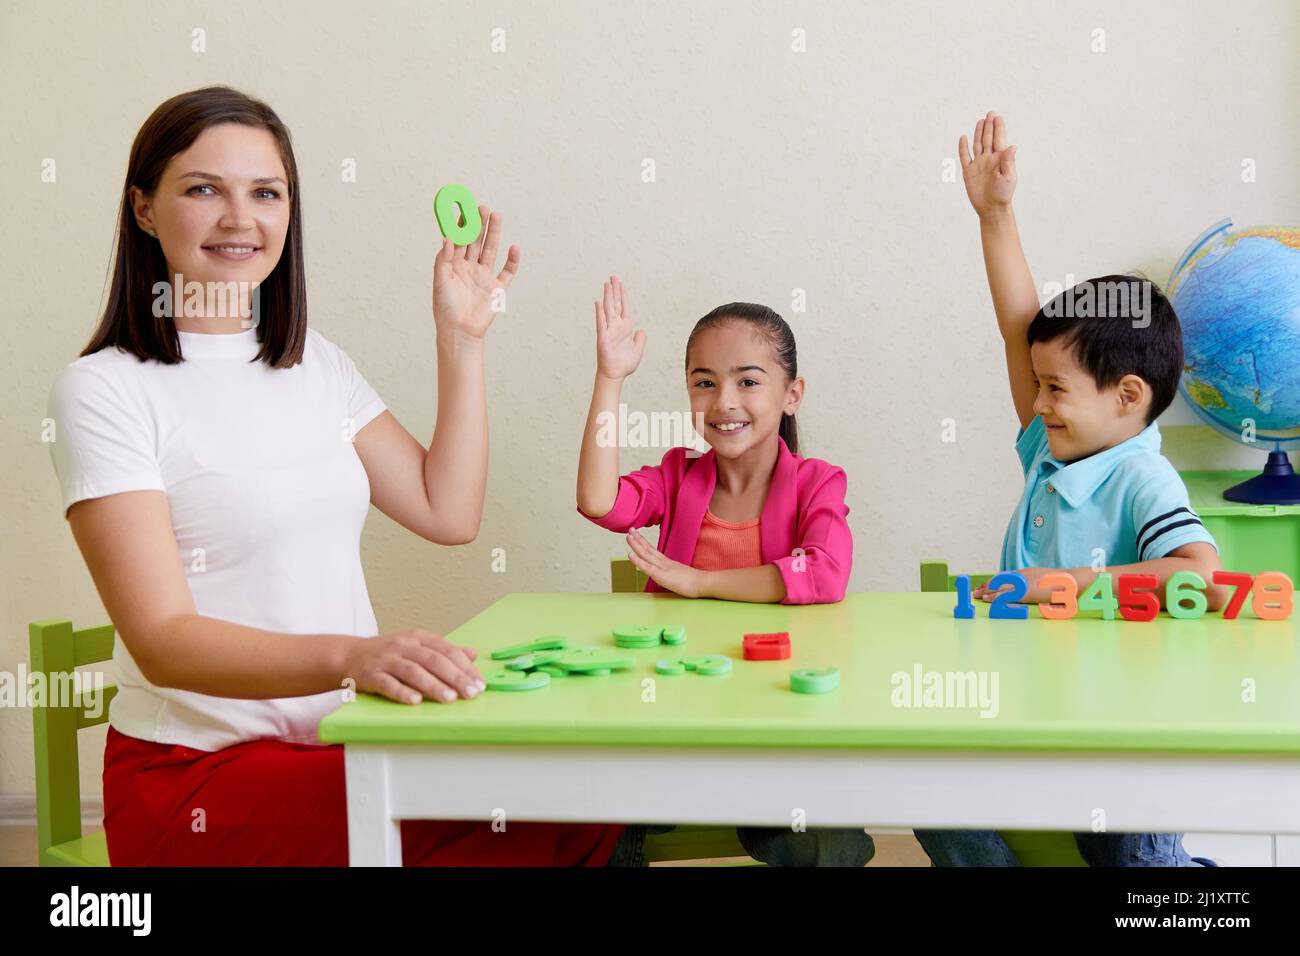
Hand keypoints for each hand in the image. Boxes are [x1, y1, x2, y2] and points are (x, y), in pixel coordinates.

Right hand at [343, 628, 484, 704]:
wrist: (349, 655)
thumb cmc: (390, 654)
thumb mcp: (418, 647)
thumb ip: (444, 651)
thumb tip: (473, 654)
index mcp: (419, 637)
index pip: (447, 650)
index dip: (465, 666)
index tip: (479, 683)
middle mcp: (403, 645)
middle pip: (433, 660)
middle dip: (455, 677)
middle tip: (471, 693)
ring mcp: (386, 659)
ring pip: (413, 671)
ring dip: (433, 685)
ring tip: (450, 698)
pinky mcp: (370, 674)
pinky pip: (388, 683)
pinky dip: (402, 692)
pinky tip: (416, 701)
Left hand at [433, 205, 520, 339]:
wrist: (460, 331)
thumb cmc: (445, 308)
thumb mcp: (440, 281)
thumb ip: (443, 259)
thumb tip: (448, 238)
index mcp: (454, 264)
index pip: (459, 239)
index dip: (462, 224)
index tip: (464, 209)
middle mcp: (470, 267)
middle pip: (476, 241)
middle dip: (479, 224)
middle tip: (482, 207)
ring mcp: (485, 276)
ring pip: (491, 250)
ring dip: (494, 234)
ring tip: (496, 216)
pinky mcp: (497, 288)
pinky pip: (508, 272)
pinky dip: (513, 261)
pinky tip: (514, 248)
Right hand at [594, 275, 645, 380]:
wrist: (616, 374)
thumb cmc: (625, 364)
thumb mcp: (638, 349)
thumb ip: (640, 339)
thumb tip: (641, 330)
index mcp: (625, 327)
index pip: (624, 307)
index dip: (622, 295)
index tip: (620, 283)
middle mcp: (616, 326)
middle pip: (615, 304)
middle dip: (614, 290)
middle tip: (613, 277)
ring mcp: (609, 330)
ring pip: (608, 309)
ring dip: (608, 296)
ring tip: (607, 284)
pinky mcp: (603, 337)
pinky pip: (601, 322)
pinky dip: (600, 312)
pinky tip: (598, 302)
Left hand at [626, 529, 704, 597]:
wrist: (704, 583)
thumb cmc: (696, 582)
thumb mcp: (682, 575)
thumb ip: (675, 573)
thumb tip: (672, 574)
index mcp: (668, 563)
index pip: (653, 551)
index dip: (644, 543)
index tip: (637, 535)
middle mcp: (664, 563)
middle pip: (648, 549)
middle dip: (638, 540)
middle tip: (630, 530)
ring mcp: (662, 568)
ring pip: (646, 555)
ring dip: (635, 545)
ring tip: (628, 537)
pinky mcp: (661, 575)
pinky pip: (647, 567)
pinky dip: (637, 560)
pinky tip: (630, 554)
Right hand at [959, 111, 1017, 216]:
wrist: (991, 208)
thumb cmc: (1003, 194)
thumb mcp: (1009, 177)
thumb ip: (1009, 161)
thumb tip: (1012, 146)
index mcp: (1000, 159)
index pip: (999, 139)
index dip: (998, 128)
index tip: (997, 117)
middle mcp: (989, 159)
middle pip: (988, 139)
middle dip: (989, 126)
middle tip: (990, 114)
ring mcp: (978, 164)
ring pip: (977, 145)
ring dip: (978, 133)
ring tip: (980, 121)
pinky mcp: (968, 172)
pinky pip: (965, 157)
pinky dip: (963, 147)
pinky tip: (964, 138)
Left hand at [973, 568, 1057, 604]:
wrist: (1075, 582)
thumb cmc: (1064, 584)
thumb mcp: (1046, 581)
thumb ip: (1035, 584)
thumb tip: (1030, 591)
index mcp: (1027, 573)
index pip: (1005, 577)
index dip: (993, 582)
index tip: (984, 586)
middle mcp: (1023, 576)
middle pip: (999, 580)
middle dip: (986, 586)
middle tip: (975, 591)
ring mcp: (1025, 583)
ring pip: (1000, 587)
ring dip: (987, 591)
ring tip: (977, 595)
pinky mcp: (1027, 592)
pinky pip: (1008, 595)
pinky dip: (996, 596)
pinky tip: (987, 599)